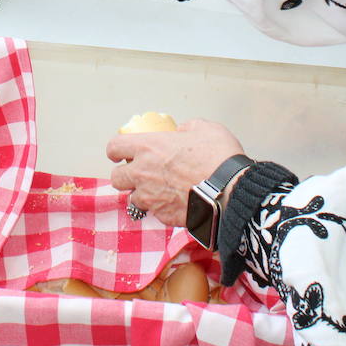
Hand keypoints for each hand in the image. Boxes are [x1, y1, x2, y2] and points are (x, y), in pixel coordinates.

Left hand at [106, 120, 245, 225]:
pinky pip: (155, 213)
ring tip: (160, 191)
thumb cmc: (218, 158)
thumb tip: (183, 132)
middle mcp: (143, 173)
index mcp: (148, 147)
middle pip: (117, 178)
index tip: (121, 153)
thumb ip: (187, 128)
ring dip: (143, 195)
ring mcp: (151, 198)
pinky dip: (162, 208)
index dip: (117, 150)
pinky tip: (177, 203)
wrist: (231, 192)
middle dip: (126, 176)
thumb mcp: (205, 128)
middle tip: (140, 173)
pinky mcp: (163, 216)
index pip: (114, 147)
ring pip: (134, 199)